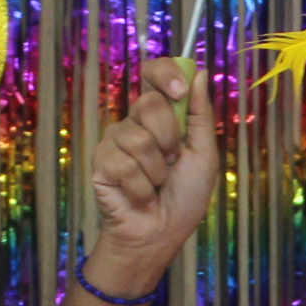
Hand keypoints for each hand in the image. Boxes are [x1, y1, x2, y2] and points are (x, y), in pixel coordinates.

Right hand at [86, 59, 219, 296]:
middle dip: (170, 138)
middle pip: (149, 103)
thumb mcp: (204, 154)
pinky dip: (141, 188)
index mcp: (162, 115)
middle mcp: (135, 122)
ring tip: (157, 185)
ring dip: (157, 171)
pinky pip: (123, 164)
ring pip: (138, 138)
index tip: (180, 90)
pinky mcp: (101, 162)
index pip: (154, 74)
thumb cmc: (185, 196)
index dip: (165, 73)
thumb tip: (201, 72)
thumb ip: (200, 114)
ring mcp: (115, 141)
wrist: (162, 234)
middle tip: (173, 161)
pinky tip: (141, 197)